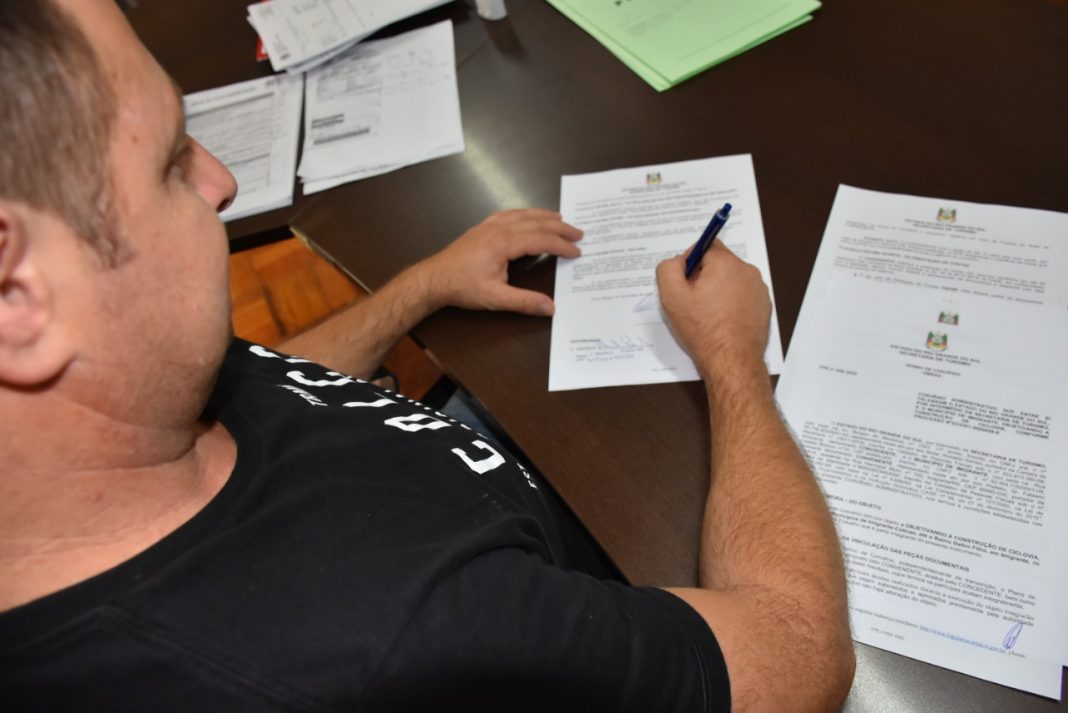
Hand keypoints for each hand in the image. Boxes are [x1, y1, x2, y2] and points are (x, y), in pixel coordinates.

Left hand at [417, 208, 581, 315]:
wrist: (433, 279)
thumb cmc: (461, 287)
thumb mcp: (495, 298)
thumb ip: (525, 302)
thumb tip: (550, 308)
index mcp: (503, 243)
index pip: (541, 239)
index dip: (561, 245)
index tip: (577, 251)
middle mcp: (498, 228)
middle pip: (535, 222)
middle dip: (559, 227)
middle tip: (578, 232)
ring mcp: (488, 226)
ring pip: (522, 214)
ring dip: (543, 216)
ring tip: (560, 218)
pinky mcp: (481, 228)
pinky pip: (508, 214)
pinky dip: (524, 214)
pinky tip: (528, 217)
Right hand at [656, 240, 770, 376]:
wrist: (732, 361)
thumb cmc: (703, 330)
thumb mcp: (672, 297)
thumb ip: (668, 269)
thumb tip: (677, 261)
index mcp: (726, 264)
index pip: (707, 245)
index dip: (691, 261)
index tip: (685, 282)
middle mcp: (747, 271)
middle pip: (720, 263)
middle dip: (704, 277)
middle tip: (693, 302)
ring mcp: (758, 289)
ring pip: (732, 280)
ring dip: (719, 291)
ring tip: (708, 315)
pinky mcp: (763, 306)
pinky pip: (743, 296)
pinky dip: (732, 304)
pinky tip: (722, 322)